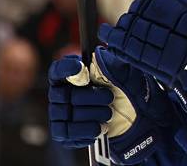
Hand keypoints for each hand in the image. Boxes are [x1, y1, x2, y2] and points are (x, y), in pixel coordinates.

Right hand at [48, 47, 181, 163]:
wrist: (128, 116)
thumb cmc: (121, 89)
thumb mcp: (122, 72)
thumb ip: (109, 62)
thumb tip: (100, 54)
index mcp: (71, 75)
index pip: (58, 70)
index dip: (66, 68)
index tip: (81, 67)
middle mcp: (60, 94)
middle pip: (64, 94)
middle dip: (91, 96)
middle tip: (110, 96)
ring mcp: (59, 114)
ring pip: (69, 114)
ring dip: (93, 113)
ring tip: (109, 113)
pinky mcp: (63, 133)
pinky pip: (68, 132)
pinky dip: (87, 130)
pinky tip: (100, 127)